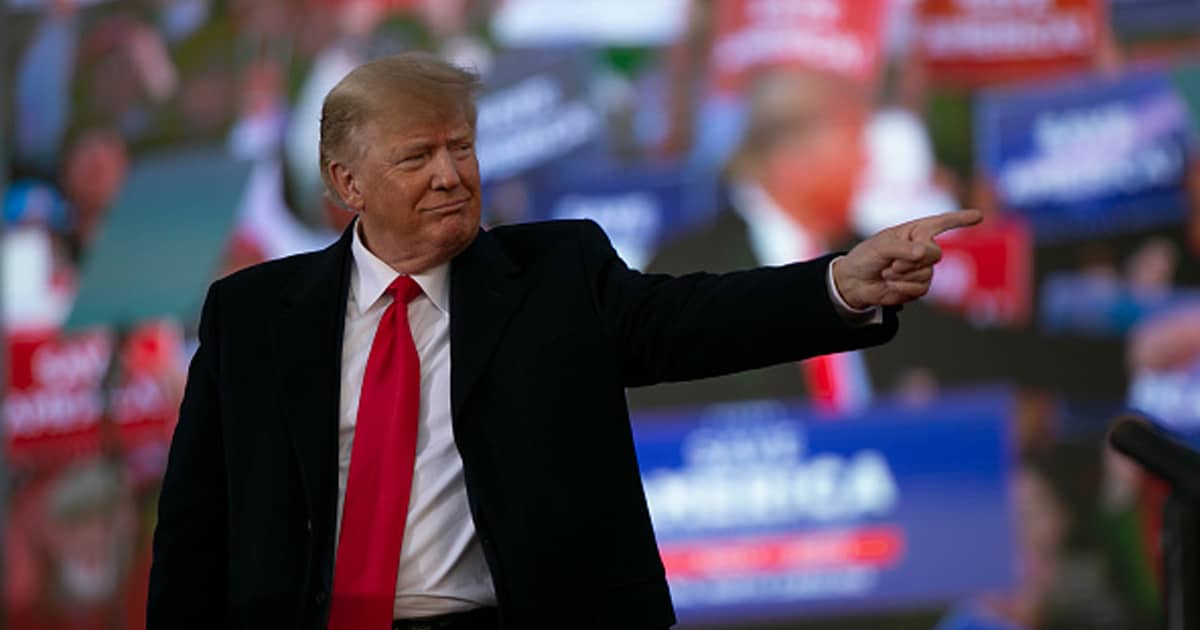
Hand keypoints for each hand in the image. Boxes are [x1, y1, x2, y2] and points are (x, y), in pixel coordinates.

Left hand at [832, 210, 983, 308]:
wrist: (855, 282)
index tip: (979, 216)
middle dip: (911, 260)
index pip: (942, 223)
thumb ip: (902, 248)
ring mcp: (923, 268)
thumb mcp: (879, 247)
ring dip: (903, 276)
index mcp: (915, 231)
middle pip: (935, 253)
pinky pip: (921, 288)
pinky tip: (891, 284)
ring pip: (927, 273)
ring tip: (887, 272)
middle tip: (892, 263)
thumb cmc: (865, 257)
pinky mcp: (919, 286)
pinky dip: (902, 288)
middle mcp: (922, 248)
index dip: (961, 219)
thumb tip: (924, 252)